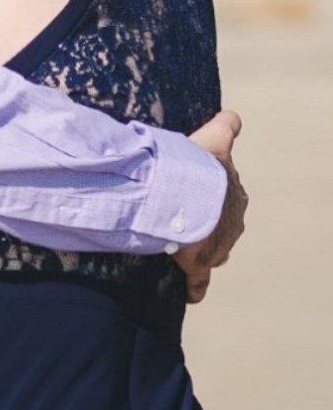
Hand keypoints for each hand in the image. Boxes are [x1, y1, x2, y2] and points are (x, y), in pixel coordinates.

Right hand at [176, 110, 248, 303]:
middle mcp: (230, 219)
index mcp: (232, 191)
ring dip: (199, 249)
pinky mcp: (200, 265)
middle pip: (221, 223)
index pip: (230, 193)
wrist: (186, 195)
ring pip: (213, 250)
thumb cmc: (197, 165)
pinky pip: (199, 281)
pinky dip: (194, 287)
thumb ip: (225, 127)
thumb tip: (232, 117)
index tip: (203, 189)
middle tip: (179, 215)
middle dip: (206, 222)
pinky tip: (189, 292)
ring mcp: (217, 245)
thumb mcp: (213, 138)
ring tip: (177, 246)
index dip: (217, 192)